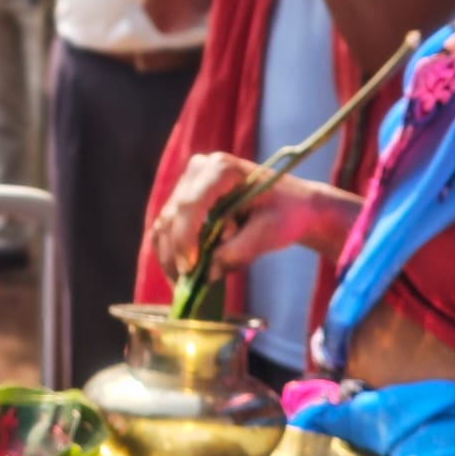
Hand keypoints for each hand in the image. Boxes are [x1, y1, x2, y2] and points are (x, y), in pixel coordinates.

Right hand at [149, 151, 314, 282]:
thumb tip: (207, 273)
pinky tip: (188, 273)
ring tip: (190, 283)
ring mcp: (188, 183)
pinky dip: (172, 255)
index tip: (191, 269)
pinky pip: (166, 231)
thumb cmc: (285, 214)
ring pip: (163, 226)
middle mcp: (199, 170)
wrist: (291, 205)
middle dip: (176, 255)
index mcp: (222, 169)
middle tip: (189, 286)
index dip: (185, 239)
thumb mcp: (270, 233)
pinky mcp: (184, 200)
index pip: (190, 205)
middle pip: (172, 217)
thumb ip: (239, 251)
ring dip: (171, 258)